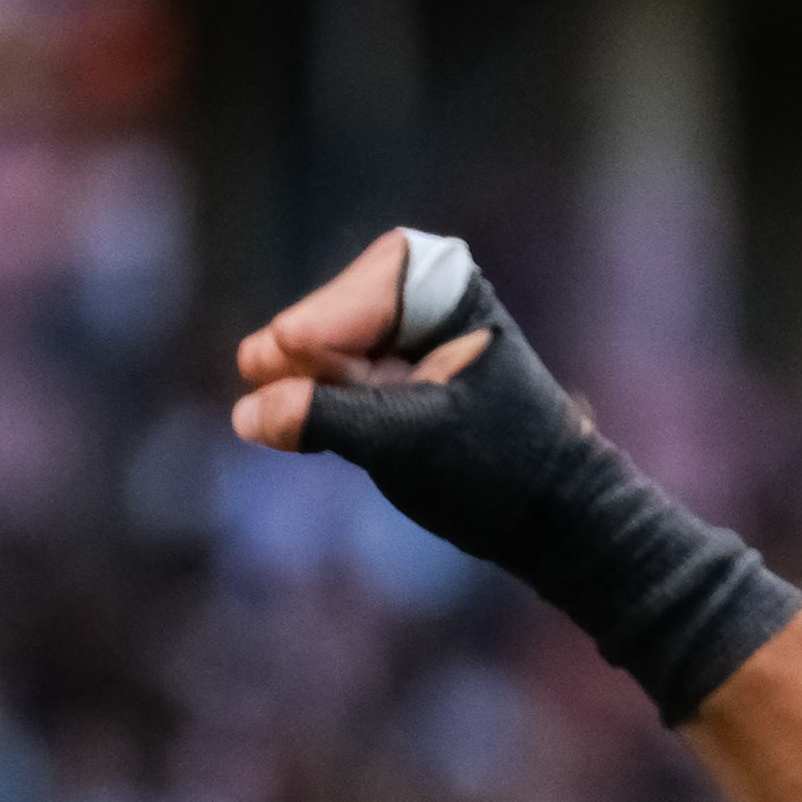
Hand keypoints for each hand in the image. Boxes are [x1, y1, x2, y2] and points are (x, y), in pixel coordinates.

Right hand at [223, 229, 617, 577]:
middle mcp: (430, 306)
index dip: (326, 314)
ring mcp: (408, 345)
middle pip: (338, 308)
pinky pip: (335, 376)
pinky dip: (315, 396)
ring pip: (327, 344)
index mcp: (455, 294)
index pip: (373, 282)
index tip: (291, 348)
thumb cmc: (499, 470)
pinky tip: (285, 419)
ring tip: (270, 400)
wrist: (551, 519)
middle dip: (307, 346)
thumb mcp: (408, 442)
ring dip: (303, 374)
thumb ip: (330, 420)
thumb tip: (249, 414)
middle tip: (260, 373)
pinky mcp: (392, 383)